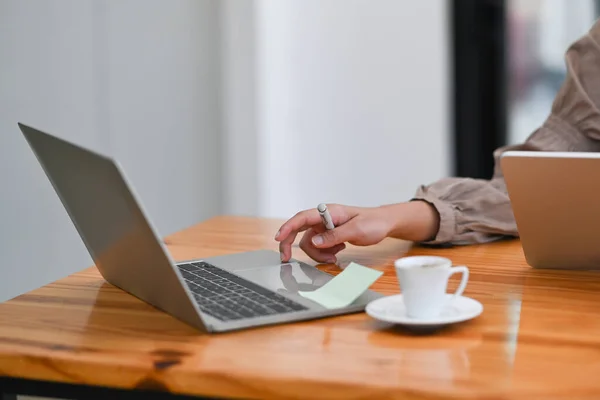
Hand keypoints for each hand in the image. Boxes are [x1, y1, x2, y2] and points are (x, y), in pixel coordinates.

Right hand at [274, 201, 438, 262]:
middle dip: (291, 244)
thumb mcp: (356, 230)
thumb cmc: (374, 222)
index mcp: (329, 212)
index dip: (288, 227)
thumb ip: (334, 236)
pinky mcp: (330, 235)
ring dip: (319, 254)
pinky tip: (339, 252)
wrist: (385, 224)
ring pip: (310, 243)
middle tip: (286, 259)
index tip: (278, 238)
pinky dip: (326, 253)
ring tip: (336, 257)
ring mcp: (326, 227)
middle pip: (298, 230)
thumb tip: (315, 242)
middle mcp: (323, 218)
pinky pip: (320, 247)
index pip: (302, 217)